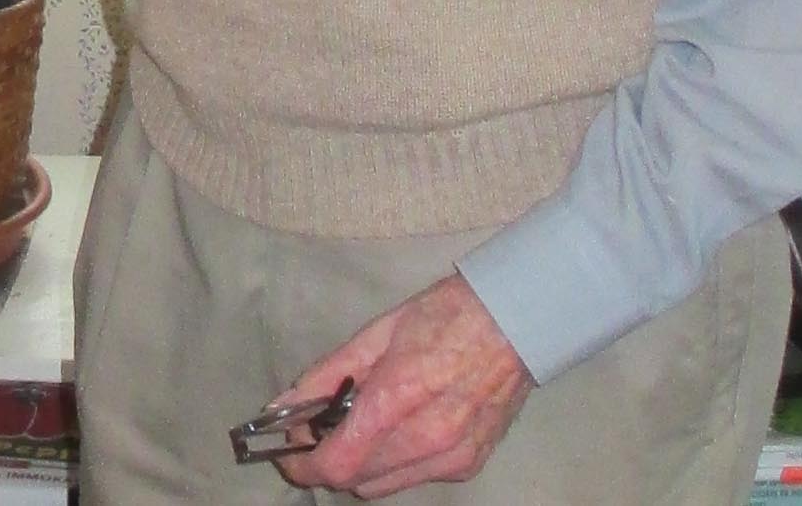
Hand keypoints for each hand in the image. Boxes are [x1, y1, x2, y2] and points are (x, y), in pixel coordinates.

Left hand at [272, 273, 532, 496]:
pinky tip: (395, 430)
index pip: (339, 462)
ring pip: (383, 486)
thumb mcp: (378, 331)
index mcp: (398, 397)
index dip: (304, 465)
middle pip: (356, 479)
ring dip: (359, 465)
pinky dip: (393, 463)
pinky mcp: (469, 464)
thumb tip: (287, 403)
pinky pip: (415, 478)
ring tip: (356, 427)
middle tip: (318, 429)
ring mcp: (452, 457)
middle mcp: (427, 439)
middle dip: (327, 460)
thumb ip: (329, 372)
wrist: (513, 324)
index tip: (288, 451)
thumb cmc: (442, 316)